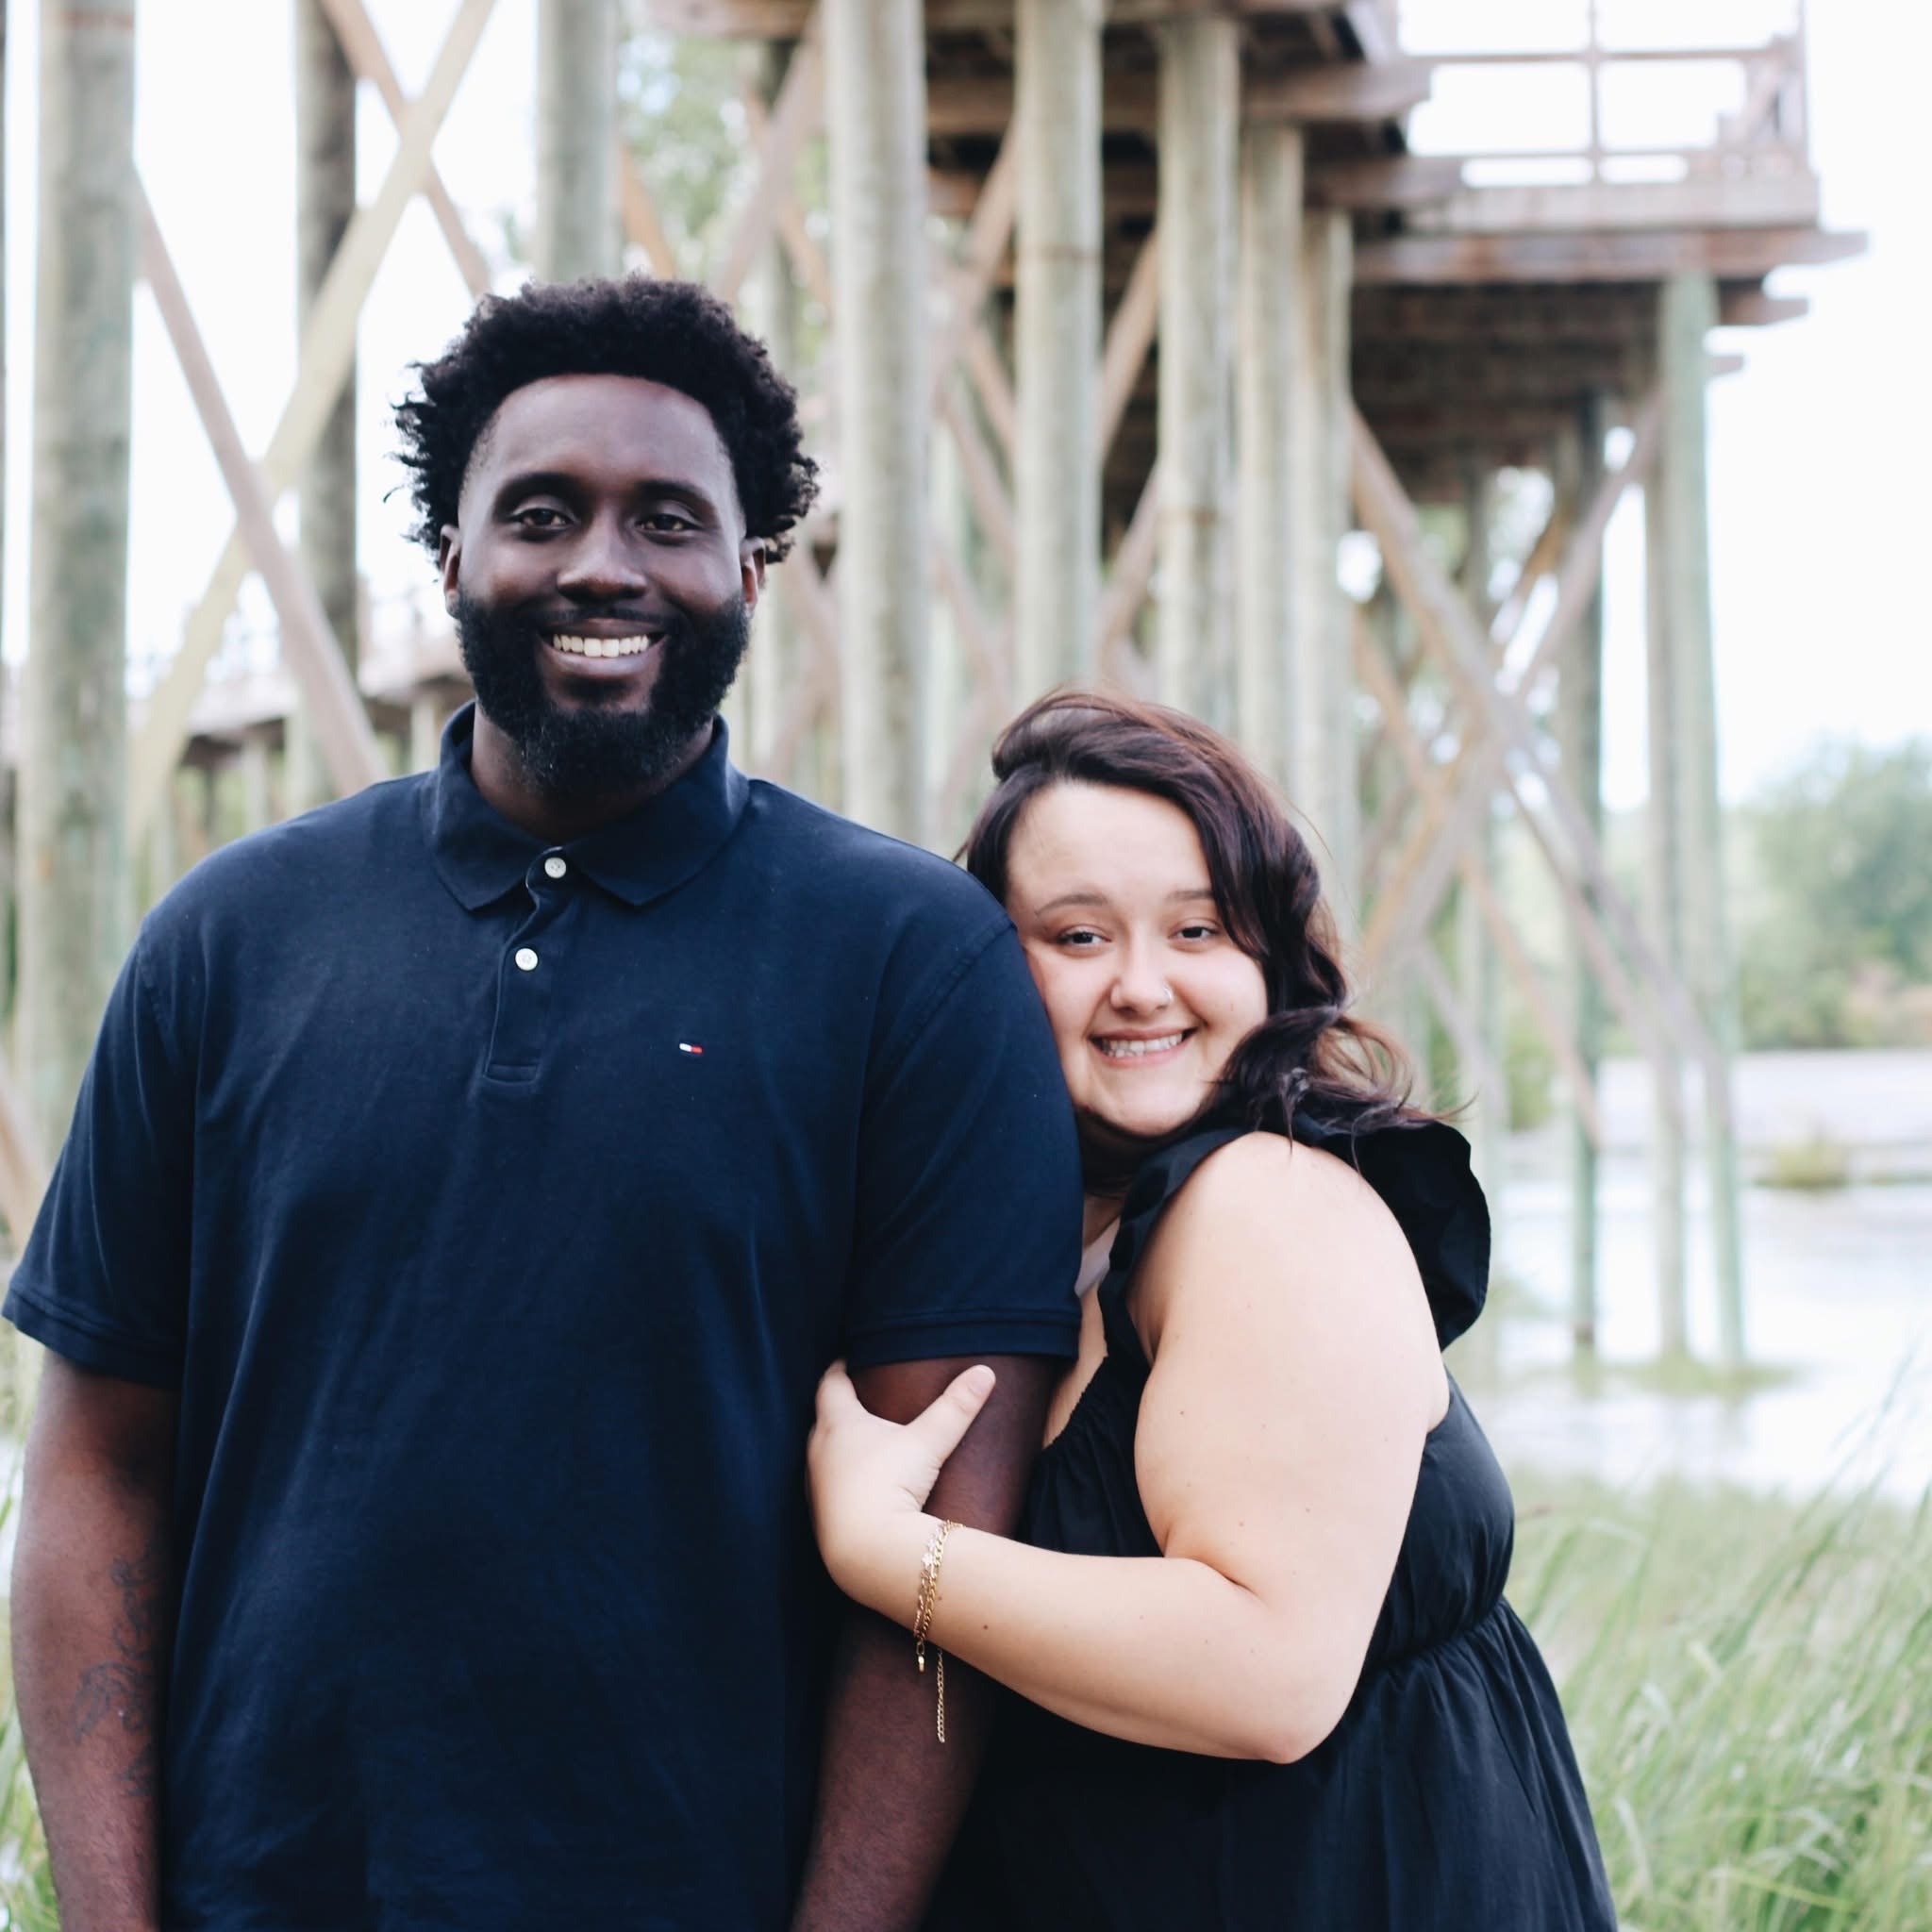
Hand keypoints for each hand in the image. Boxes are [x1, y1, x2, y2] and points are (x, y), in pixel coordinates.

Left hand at [807, 1361, 995, 1613]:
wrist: (868, 1552)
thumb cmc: (891, 1485)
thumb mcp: (929, 1441)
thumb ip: (956, 1406)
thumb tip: (985, 1372)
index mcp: (838, 1423)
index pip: (831, 1383)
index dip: (841, 1368)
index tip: (852, 1358)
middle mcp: (818, 1451)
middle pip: (825, 1417)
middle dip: (842, 1406)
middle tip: (864, 1396)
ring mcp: (816, 1486)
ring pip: (824, 1455)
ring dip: (840, 1447)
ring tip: (865, 1442)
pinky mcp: (821, 1517)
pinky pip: (828, 1488)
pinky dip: (842, 1480)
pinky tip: (861, 1487)